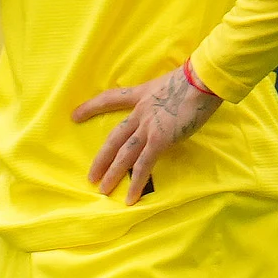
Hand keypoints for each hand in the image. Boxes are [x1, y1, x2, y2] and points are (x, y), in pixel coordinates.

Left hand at [75, 65, 221, 204]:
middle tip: (90, 176)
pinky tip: (130, 198)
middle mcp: (140, 112)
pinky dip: (136, 182)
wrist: (202, 80)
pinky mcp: (159, 139)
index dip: (91, 107)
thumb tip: (170, 108)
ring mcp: (148, 127)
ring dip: (112, 173)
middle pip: (114, 137)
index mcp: (142, 95)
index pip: (111, 99)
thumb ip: (165, 97)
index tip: (74, 115)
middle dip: (101, 158)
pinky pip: (143, 164)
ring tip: (103, 190)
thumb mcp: (172, 83)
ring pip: (124, 154)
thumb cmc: (195, 79)